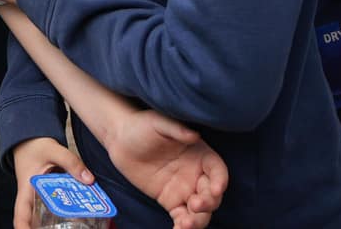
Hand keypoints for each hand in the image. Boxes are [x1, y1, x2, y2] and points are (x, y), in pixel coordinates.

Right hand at [11, 139, 94, 228]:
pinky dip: (64, 214)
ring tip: (74, 226)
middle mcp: (31, 199)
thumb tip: (89, 179)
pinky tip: (79, 216)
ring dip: (56, 225)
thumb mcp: (52, 150)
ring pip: (44, 219)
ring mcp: (39, 199)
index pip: (21, 216)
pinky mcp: (48, 196)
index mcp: (26, 191)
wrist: (30, 139)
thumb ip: (71, 162)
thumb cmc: (35, 146)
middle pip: (33, 223)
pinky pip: (55, 209)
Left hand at [101, 108, 228, 228]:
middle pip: (212, 194)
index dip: (220, 180)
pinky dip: (183, 227)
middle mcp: (196, 174)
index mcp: (200, 154)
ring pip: (201, 211)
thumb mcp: (159, 122)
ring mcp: (184, 190)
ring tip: (185, 224)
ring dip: (198, 220)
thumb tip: (194, 135)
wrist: (120, 139)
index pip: (217, 170)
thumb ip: (177, 129)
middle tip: (195, 205)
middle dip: (209, 203)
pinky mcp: (171, 201)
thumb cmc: (142, 126)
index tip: (216, 189)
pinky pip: (182, 217)